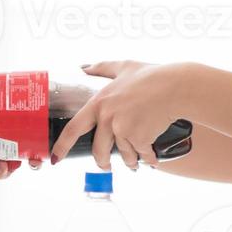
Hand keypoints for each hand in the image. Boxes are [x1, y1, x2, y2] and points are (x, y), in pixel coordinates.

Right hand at [0, 77, 87, 178]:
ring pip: (9, 165)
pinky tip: (31, 161)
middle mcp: (7, 138)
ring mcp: (24, 144)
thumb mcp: (6, 85)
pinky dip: (32, 164)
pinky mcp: (42, 146)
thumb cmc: (34, 88)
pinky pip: (34, 161)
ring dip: (3, 170)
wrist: (69, 89)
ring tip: (4, 167)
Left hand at [50, 61, 185, 170]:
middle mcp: (107, 118)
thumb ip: (102, 68)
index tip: (55, 158)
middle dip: (102, 162)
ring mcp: (123, 129)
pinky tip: (152, 159)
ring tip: (134, 162)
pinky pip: (142, 155)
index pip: (73, 129)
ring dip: (130, 161)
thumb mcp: (123, 66)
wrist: (176, 87)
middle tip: (105, 165)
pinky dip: (148, 159)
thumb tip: (84, 68)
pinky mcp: (140, 138)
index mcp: (98, 103)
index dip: (62, 146)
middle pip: (98, 150)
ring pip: (123, 155)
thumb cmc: (152, 76)